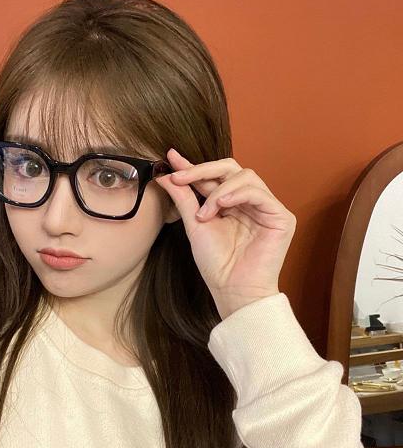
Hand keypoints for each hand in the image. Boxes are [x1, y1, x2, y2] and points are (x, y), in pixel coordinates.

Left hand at [154, 149, 296, 318]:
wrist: (232, 289)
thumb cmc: (216, 263)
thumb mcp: (195, 225)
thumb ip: (184, 199)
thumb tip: (166, 176)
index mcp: (231, 203)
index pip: (214, 176)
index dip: (193, 166)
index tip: (171, 158)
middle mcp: (250, 202)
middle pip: (231, 168)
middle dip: (203, 169)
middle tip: (181, 177)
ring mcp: (267, 208)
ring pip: (245, 176)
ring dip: (218, 191)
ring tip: (204, 213)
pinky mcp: (281, 217)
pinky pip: (260, 193)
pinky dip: (237, 194)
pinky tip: (222, 206)